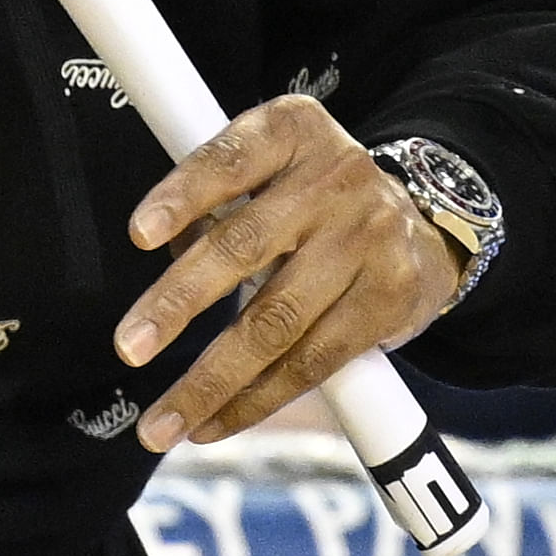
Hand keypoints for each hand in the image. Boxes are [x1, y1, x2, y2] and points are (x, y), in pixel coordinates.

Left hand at [111, 94, 459, 451]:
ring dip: (210, 380)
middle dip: (179, 302)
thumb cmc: (314, 197)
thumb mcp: (273, 168)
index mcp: (293, 131)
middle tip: (129, 347)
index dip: (183, 193)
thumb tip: (163, 268)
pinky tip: (211, 423)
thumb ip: (219, 203)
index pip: (230, 158)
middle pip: (246, 246)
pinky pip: (312, 361)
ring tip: (160, 423)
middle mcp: (336, 178)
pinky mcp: (388, 298)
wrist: (427, 219)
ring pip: (276, 322)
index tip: (139, 235)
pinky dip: (255, 400)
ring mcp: (368, 239)